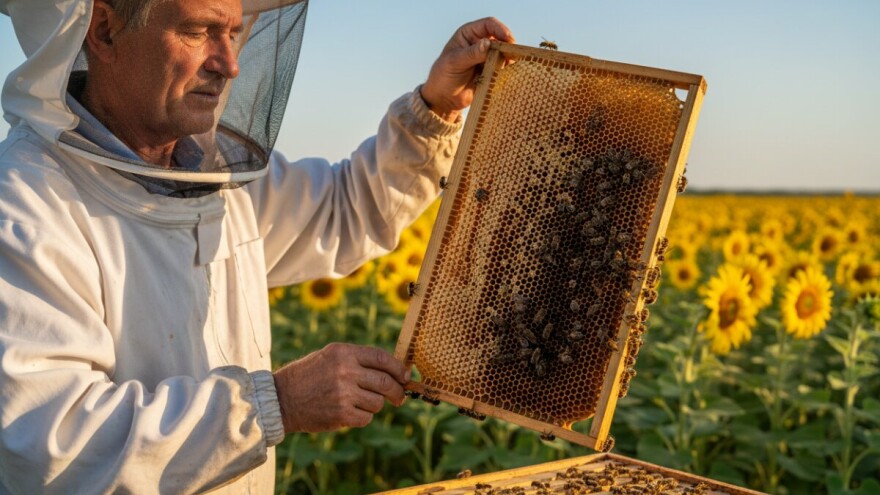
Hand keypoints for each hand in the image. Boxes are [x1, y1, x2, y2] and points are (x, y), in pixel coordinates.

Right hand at [273, 343, 409, 432]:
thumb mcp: (330, 357)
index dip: (398, 368)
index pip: (382, 358)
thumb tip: (392, 370)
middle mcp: (345, 370)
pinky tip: (349, 413)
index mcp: (344, 352)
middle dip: (397, 392)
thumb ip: (357, 360)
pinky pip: (366, 418)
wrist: (281, 399)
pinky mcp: (341, 413)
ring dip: (374, 405)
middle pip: (386, 382)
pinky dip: (362, 417)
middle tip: (399, 397)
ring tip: (358, 403)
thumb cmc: (308, 376)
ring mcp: (344, 393)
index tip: (406, 376)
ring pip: (377, 402)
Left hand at [420, 17, 514, 121]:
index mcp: (469, 34)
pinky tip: (502, 76)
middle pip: (500, 38)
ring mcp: (487, 57)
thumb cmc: (444, 76)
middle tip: (511, 56)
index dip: (500, 29)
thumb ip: (472, 53)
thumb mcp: (455, 62)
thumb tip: (487, 43)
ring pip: (504, 54)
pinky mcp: (492, 71)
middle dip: (507, 46)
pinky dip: (506, 71)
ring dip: (507, 60)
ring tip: (502, 69)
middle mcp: (480, 42)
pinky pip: (504, 68)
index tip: (509, 40)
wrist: (444, 98)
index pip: (489, 25)